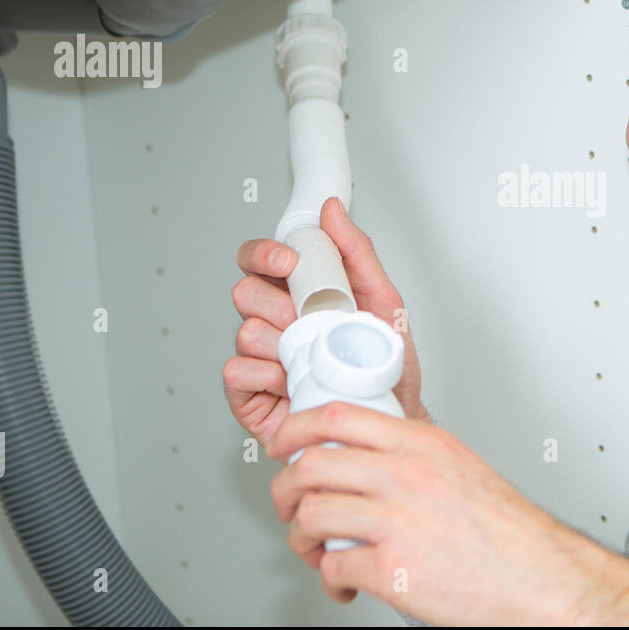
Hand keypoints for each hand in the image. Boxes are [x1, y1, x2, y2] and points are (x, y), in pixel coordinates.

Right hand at [222, 195, 428, 458]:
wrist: (392, 418)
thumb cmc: (384, 366)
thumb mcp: (385, 301)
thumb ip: (357, 252)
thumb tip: (332, 211)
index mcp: (299, 295)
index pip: (260, 261)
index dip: (264, 253)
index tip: (288, 261)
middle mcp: (274, 323)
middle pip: (245, 292)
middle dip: (280, 303)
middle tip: (311, 320)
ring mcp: (260, 358)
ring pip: (245, 332)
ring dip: (282, 344)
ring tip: (314, 358)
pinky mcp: (250, 395)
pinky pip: (236, 372)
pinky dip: (266, 376)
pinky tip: (294, 382)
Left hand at [268, 400, 628, 623]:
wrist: (540, 579)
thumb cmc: (506, 531)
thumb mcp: (458, 467)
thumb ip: (411, 454)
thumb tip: (360, 453)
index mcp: (422, 444)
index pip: (335, 417)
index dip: (294, 429)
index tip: (283, 445)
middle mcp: (407, 475)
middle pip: (311, 465)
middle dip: (285, 490)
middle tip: (290, 505)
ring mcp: (398, 521)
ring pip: (310, 515)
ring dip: (300, 538)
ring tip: (315, 549)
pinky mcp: (394, 570)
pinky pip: (333, 567)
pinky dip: (330, 579)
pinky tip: (345, 582)